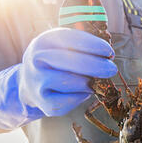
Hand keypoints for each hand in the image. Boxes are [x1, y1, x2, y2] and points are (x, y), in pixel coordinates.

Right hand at [0, 28, 116, 129]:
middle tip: (112, 69)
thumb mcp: (61, 47)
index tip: (109, 51)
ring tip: (94, 81)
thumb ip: (82, 47)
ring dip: (89, 83)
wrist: (29, 84)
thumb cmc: (55, 62)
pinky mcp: (44, 103)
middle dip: (96, 65)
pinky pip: (70, 101)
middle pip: (70, 61)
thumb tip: (107, 56)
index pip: (70, 39)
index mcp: (44, 41)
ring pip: (72, 82)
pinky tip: (83, 92)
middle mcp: (37, 59)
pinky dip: (81, 96)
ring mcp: (38, 82)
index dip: (93, 45)